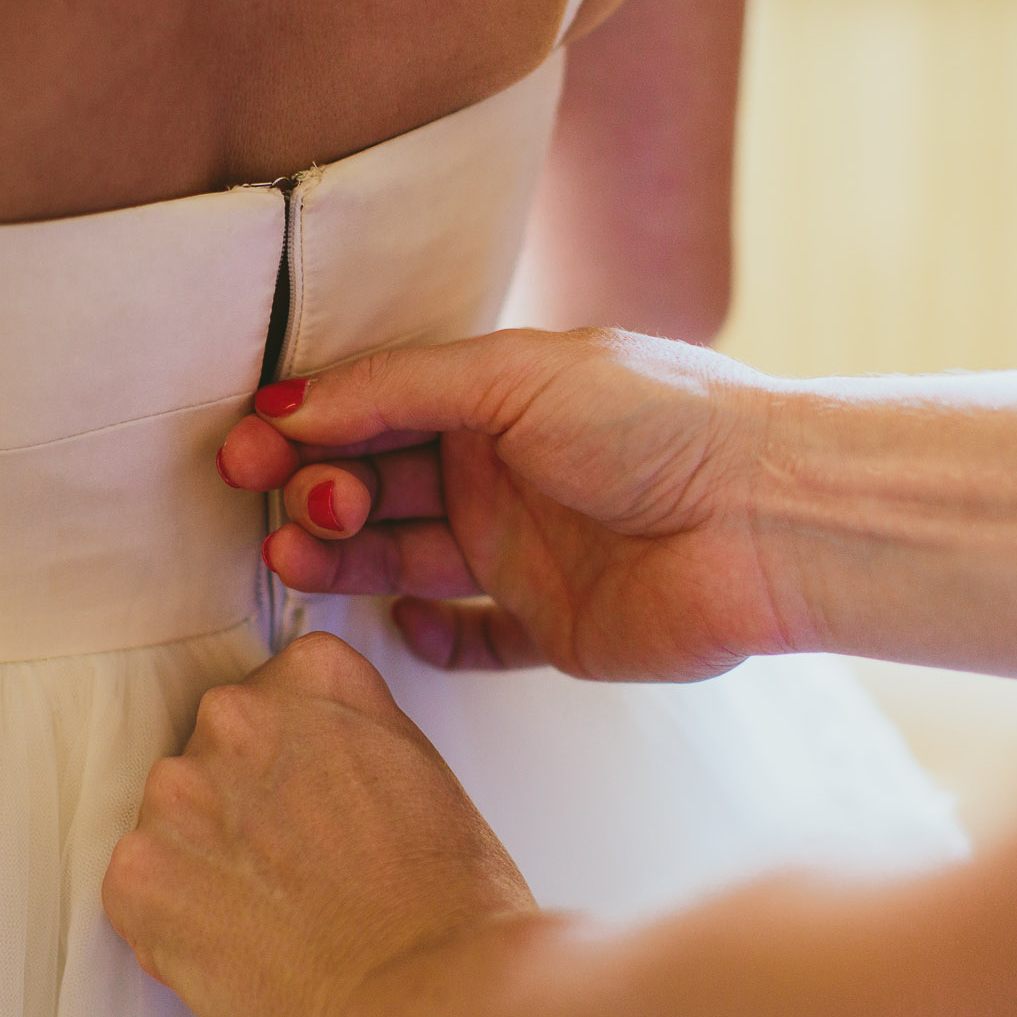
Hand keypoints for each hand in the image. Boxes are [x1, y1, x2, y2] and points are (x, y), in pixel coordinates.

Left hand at [102, 633, 532, 1016]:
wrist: (425, 995)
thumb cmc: (447, 905)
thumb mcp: (416, 769)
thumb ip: (343, 743)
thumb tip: (310, 772)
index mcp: (313, 676)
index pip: (273, 698)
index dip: (291, 766)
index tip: (311, 804)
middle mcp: (237, 714)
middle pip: (216, 754)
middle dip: (242, 810)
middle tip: (296, 873)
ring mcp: (179, 789)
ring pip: (172, 823)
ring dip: (205, 866)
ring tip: (272, 919)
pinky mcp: (139, 871)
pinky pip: (137, 892)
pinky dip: (171, 927)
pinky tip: (237, 949)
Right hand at [220, 328, 793, 680]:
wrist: (771, 517)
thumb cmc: (660, 422)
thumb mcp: (515, 375)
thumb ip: (398, 390)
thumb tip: (287, 402)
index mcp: (492, 400)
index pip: (373, 411)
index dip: (305, 427)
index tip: (246, 448)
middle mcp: (501, 474)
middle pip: (377, 486)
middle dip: (318, 491)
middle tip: (292, 505)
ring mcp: (523, 554)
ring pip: (404, 561)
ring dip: (345, 560)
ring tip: (301, 559)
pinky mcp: (551, 629)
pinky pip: (471, 642)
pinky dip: (429, 639)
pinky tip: (400, 626)